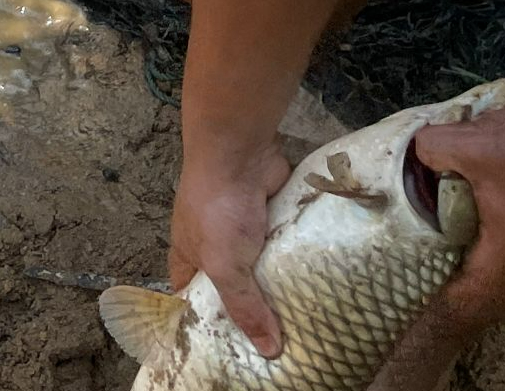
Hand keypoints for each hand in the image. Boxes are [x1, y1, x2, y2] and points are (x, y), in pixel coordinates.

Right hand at [167, 142, 293, 357]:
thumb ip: (244, 306)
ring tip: (303, 317)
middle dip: (253, 308)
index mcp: (189, 257)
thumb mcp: (225, 267)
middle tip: (278, 341)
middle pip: (233, 285)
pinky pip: (283, 245)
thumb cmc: (218, 211)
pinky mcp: (270, 215)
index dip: (208, 320)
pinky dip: (295, 259)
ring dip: (279, 284)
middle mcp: (214, 244)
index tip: (231, 347)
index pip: (192, 297)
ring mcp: (244, 228)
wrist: (241, 154)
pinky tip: (315, 281)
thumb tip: (268, 351)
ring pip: (262, 266)